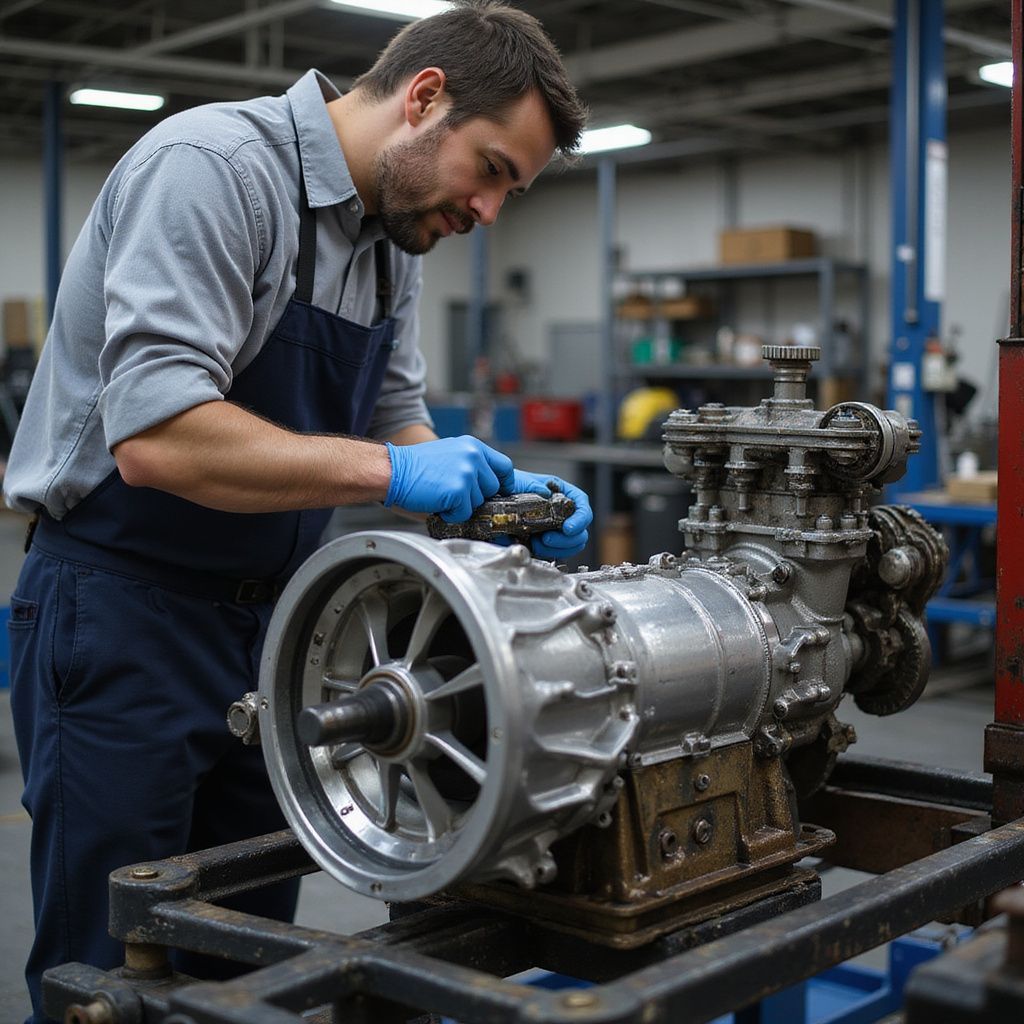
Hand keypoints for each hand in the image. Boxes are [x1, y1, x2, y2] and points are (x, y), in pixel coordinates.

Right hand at [384, 436, 512, 522]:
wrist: (392, 470)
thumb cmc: (415, 467)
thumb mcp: (450, 454)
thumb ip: (472, 464)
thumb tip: (490, 483)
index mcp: (473, 446)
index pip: (504, 466)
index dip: (505, 482)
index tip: (502, 490)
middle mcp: (473, 457)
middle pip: (493, 488)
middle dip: (476, 496)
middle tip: (453, 492)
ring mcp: (467, 473)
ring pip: (478, 502)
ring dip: (462, 505)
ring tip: (441, 493)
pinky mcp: (458, 490)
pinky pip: (464, 513)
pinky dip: (451, 514)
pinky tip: (437, 501)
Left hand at [502, 471, 591, 559]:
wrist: (495, 498)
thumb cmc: (510, 486)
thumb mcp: (521, 481)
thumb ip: (535, 486)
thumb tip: (545, 494)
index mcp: (561, 493)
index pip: (582, 505)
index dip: (580, 519)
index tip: (568, 528)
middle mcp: (562, 511)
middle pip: (580, 531)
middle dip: (566, 539)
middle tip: (547, 538)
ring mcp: (556, 528)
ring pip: (572, 545)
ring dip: (558, 548)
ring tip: (538, 543)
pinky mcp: (546, 542)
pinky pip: (557, 552)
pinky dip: (547, 553)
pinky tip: (534, 546)